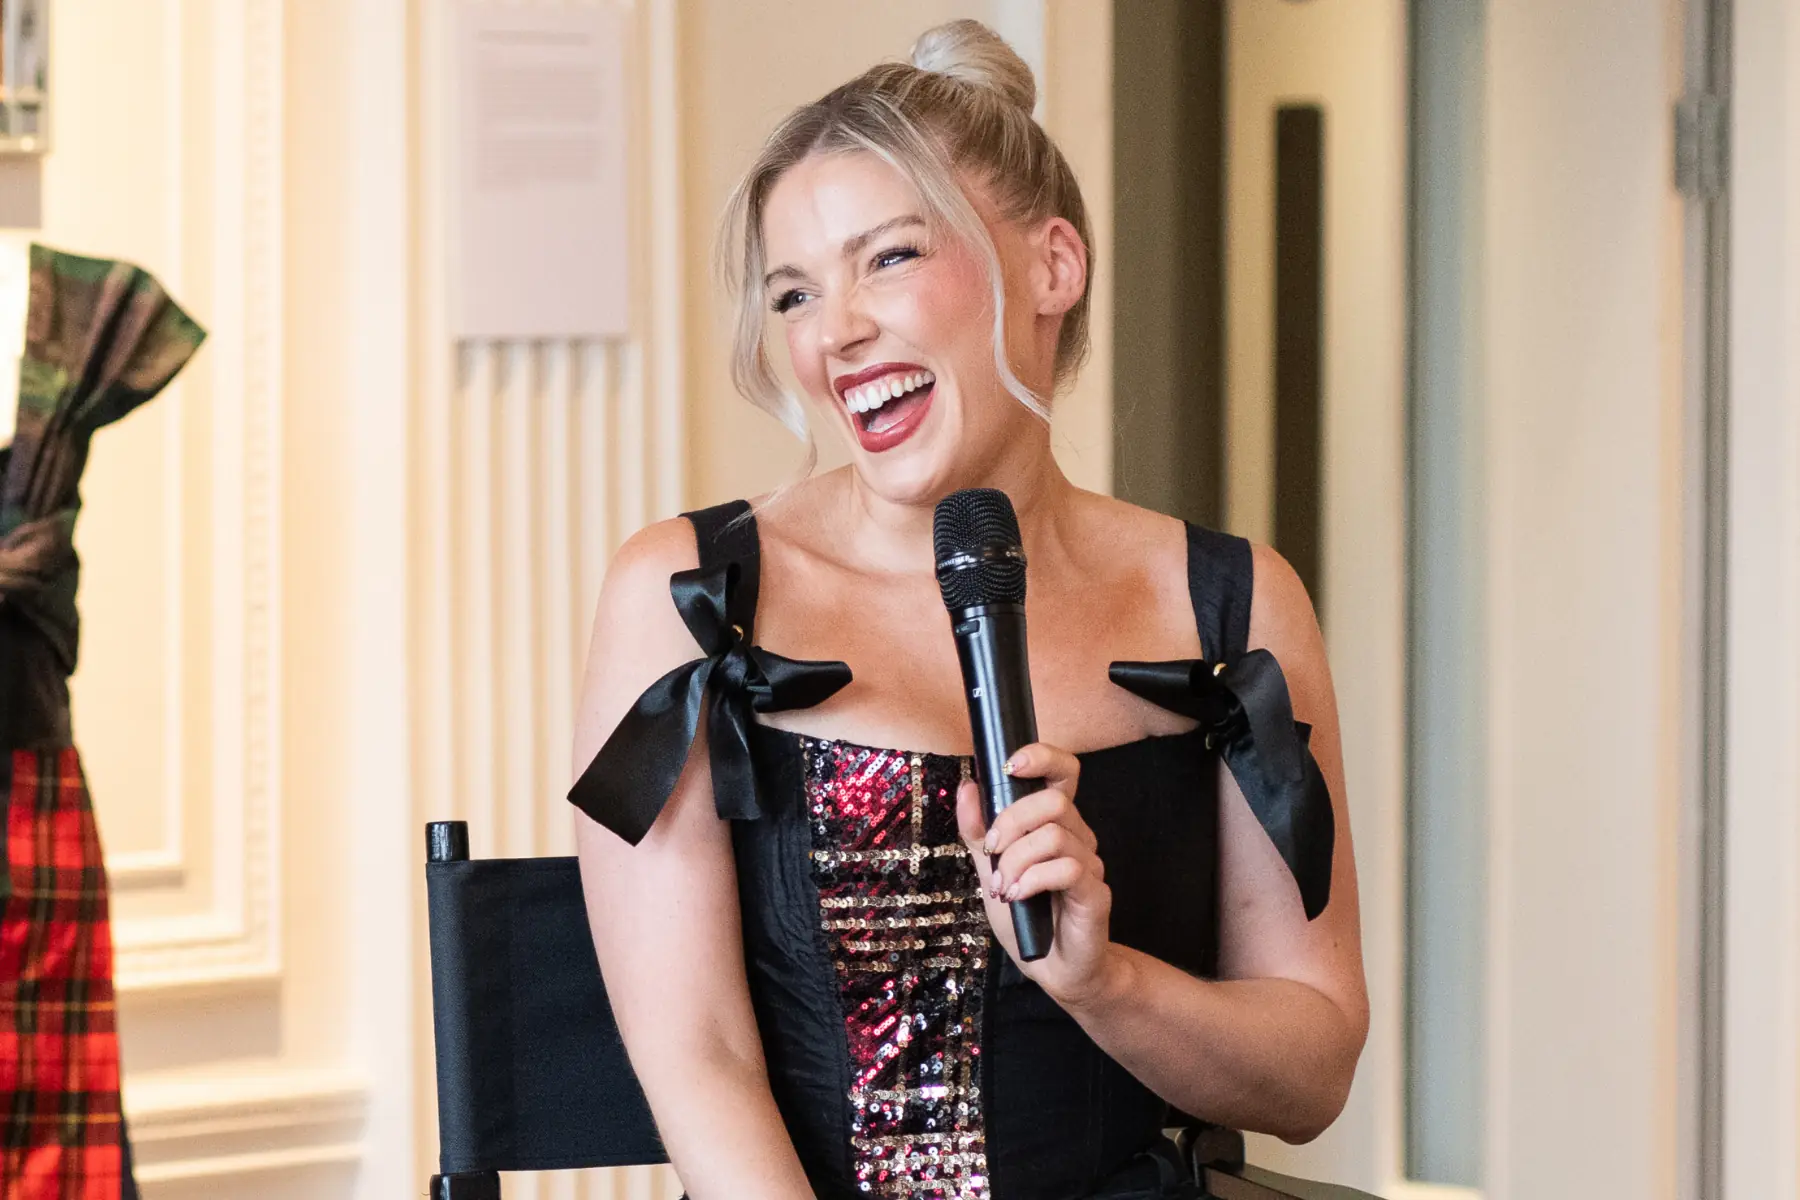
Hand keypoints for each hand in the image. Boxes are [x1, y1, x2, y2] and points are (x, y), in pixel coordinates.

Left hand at [955, 742, 1120, 1008]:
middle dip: (1011, 822)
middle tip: (992, 852)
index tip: (1009, 766)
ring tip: (1004, 888)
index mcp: (1055, 824)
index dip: (1042, 757)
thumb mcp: (991, 871)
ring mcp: (1090, 864)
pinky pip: (1067, 868)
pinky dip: (1033, 879)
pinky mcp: (1095, 894)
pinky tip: (1018, 896)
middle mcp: (1078, 837)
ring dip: (1016, 860)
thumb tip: (967, 787)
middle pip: (1053, 801)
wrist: (1050, 968)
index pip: (1063, 771)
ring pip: (1054, 835)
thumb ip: (979, 831)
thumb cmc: (1025, 918)